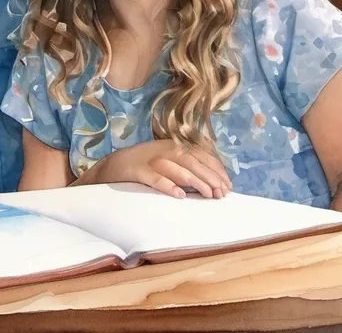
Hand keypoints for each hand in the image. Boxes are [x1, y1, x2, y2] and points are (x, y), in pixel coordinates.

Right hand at [80, 140, 232, 198]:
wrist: (113, 166)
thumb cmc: (145, 166)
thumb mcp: (167, 160)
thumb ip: (186, 166)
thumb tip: (213, 181)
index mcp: (173, 145)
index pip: (200, 154)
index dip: (216, 169)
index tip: (228, 185)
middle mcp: (164, 150)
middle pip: (192, 162)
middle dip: (210, 178)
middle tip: (221, 194)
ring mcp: (150, 160)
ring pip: (178, 169)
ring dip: (196, 182)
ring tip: (208, 195)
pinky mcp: (138, 172)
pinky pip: (156, 179)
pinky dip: (169, 186)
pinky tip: (180, 195)